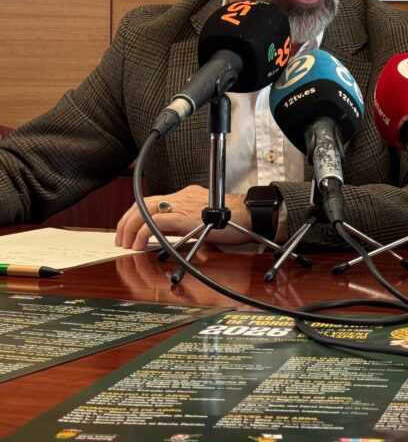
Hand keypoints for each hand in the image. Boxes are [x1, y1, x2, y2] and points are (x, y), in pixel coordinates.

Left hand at [114, 185, 250, 249]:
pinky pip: (155, 221)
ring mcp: (183, 204)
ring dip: (130, 228)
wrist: (250, 216)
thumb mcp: (204, 221)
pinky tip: (140, 245)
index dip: (135, 216)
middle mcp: (182, 196)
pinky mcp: (185, 216)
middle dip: (127, 221)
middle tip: (122, 240)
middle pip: (143, 202)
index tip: (129, 231)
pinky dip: (142, 233)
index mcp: (186, 196)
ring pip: (144, 209)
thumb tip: (169, 236)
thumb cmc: (235, 221)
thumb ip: (186, 224)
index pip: (152, 201)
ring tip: (127, 245)